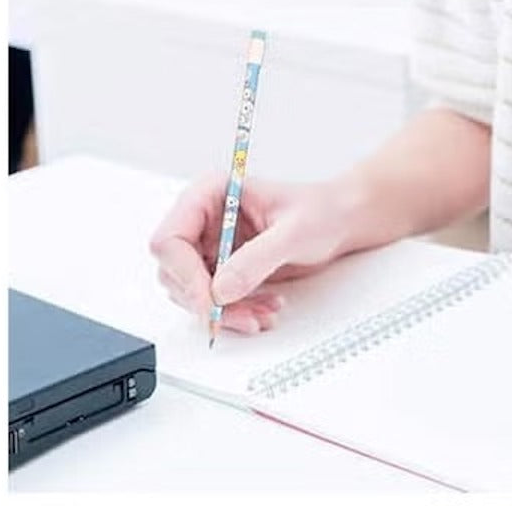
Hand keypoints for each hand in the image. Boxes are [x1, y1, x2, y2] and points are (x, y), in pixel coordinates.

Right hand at [149, 173, 356, 334]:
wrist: (340, 222)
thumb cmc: (321, 211)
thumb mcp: (294, 232)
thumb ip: (257, 258)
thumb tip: (220, 289)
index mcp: (211, 194)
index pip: (170, 240)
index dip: (185, 275)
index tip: (211, 302)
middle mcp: (203, 220)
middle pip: (175, 272)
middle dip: (208, 301)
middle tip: (243, 317)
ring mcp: (210, 246)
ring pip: (193, 293)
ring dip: (225, 311)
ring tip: (263, 313)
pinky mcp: (222, 269)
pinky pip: (214, 301)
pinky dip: (236, 312)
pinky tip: (265, 309)